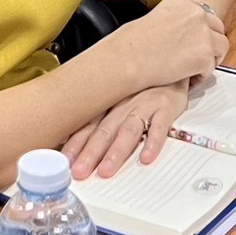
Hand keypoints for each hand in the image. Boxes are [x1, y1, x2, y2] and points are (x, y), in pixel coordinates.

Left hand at [65, 80, 193, 178]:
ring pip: (128, 129)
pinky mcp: (166, 107)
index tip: (65, 161)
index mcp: (110, 103)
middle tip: (80, 171)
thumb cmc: (143, 88)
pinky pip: (160, 126)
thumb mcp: (120, 98)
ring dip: (116, 151)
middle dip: (90, 152)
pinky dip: (153, 142)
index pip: (88, 125)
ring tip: (106, 170)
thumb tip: (80, 148)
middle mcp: (124, 103)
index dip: (75, 144)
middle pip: (104, 130)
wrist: (170, 63)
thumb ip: (104, 122)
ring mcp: (145, 104)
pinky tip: (146, 158)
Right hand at [112, 0, 229, 93]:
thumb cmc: (134, 42)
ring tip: (194, 69)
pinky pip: (211, 68)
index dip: (199, 30)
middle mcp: (196, 12)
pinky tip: (186, 78)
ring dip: (210, 58)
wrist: (129, 57)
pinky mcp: (205, 55)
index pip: (202, 14)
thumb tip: (184, 35)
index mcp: (182, 0)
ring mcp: (204, 33)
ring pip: (221, 46)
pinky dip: (201, 75)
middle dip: (210, 42)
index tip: (191, 42)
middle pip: (217, 28)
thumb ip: (175, 21)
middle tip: (197, 56)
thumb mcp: (156, 17)